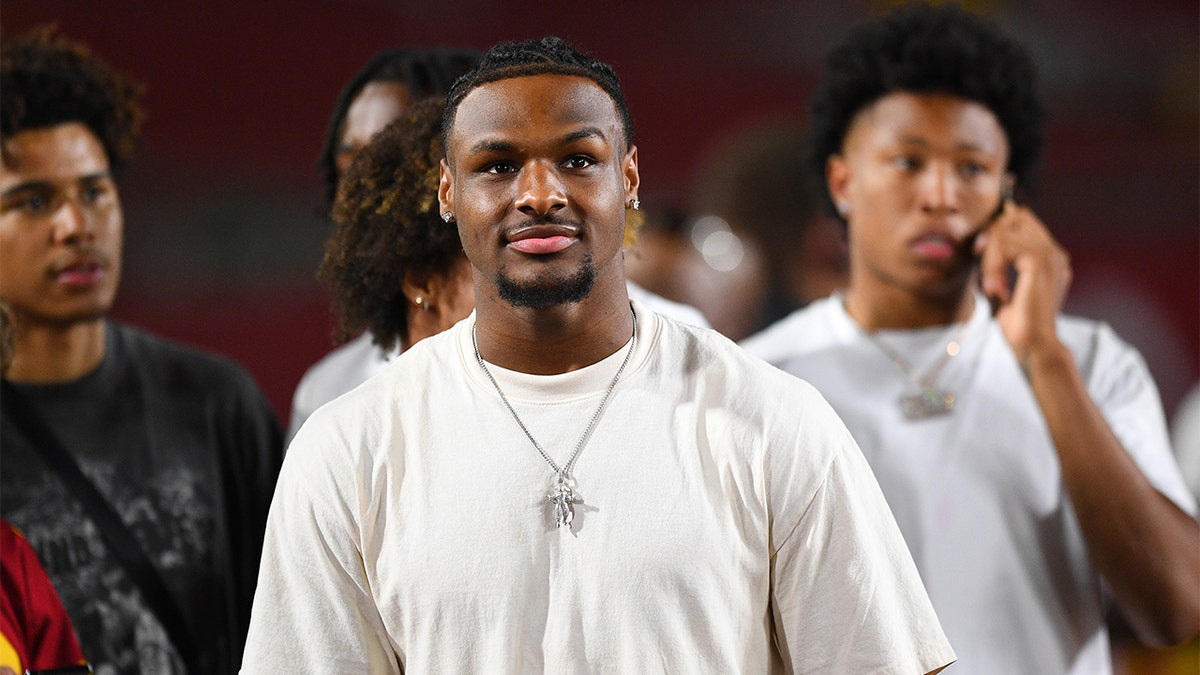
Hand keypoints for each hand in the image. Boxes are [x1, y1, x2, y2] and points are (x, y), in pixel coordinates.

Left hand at [973, 200, 1071, 367]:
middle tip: (979, 256)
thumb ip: (996, 267)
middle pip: (1018, 215)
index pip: (1023, 220)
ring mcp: (1051, 255)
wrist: (1034, 346)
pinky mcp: (1039, 262)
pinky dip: (992, 265)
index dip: (998, 229)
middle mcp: (1055, 253)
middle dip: (993, 233)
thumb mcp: (1003, 289)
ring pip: (1007, 230)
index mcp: (1050, 259)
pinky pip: (1005, 245)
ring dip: (989, 257)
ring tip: (991, 284)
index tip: (980, 252)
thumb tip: (980, 246)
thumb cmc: (1019, 325)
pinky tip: (995, 287)